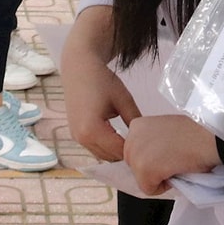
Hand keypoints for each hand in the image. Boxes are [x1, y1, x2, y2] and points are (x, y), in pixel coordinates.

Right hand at [60, 10, 139, 161]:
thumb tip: (147, 139)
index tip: (149, 146)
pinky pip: (95, 148)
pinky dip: (106, 146)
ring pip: (102, 155)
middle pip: (110, 157)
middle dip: (126, 153)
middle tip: (143, 145)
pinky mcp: (75, 134)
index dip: (135, 151)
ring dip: (116, 151)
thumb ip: (135, 121)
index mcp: (92, 130)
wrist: (79, 67)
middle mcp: (81, 138)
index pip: (119, 151)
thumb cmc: (102, 80)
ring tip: (131, 140)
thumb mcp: (124, 100)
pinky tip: (118, 136)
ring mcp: (76, 137)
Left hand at [124, 115, 219, 195]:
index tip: (169, 153)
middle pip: (135, 167)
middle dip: (153, 168)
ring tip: (176, 164)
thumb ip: (153, 142)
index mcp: (137, 126)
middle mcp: (131, 138)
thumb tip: (154, 159)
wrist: (208, 137)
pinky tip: (175, 171)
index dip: (154, 158)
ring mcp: (135, 155)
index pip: (137, 153)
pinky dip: (163, 187)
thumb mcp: (165, 131)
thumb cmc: (194, 133)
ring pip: (142, 179)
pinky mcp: (143, 171)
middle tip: (173, 160)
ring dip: (159, 177)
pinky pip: (149, 189)